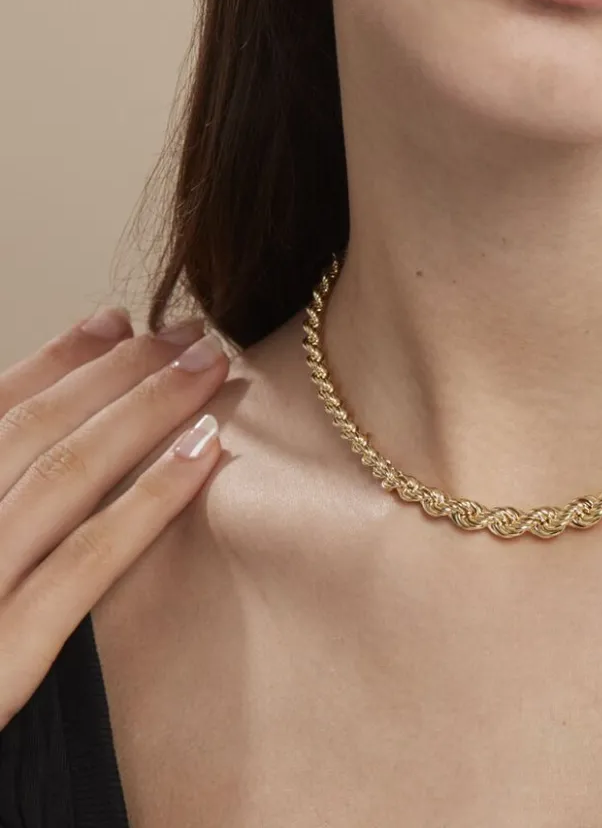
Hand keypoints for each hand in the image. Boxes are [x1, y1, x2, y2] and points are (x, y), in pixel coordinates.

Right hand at [0, 307, 229, 728]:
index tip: (119, 321)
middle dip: (120, 371)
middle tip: (189, 334)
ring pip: (66, 475)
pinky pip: (86, 563)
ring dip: (146, 412)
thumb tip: (49, 429)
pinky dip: (149, 500)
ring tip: (208, 368)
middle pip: (38, 429)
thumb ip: (10, 488)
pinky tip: (204, 456)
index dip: (60, 360)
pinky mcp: (4, 651)